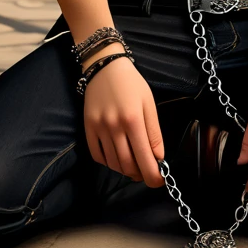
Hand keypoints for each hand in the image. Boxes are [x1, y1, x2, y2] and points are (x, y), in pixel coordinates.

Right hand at [82, 44, 165, 187]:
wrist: (105, 66)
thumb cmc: (131, 83)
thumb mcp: (148, 103)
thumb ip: (154, 132)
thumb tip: (159, 158)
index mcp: (133, 119)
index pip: (145, 158)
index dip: (153, 175)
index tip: (160, 180)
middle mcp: (114, 126)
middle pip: (128, 165)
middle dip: (141, 175)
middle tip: (148, 173)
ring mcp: (99, 128)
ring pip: (113, 163)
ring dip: (126, 171)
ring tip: (135, 166)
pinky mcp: (88, 128)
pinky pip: (97, 156)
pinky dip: (109, 163)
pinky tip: (117, 158)